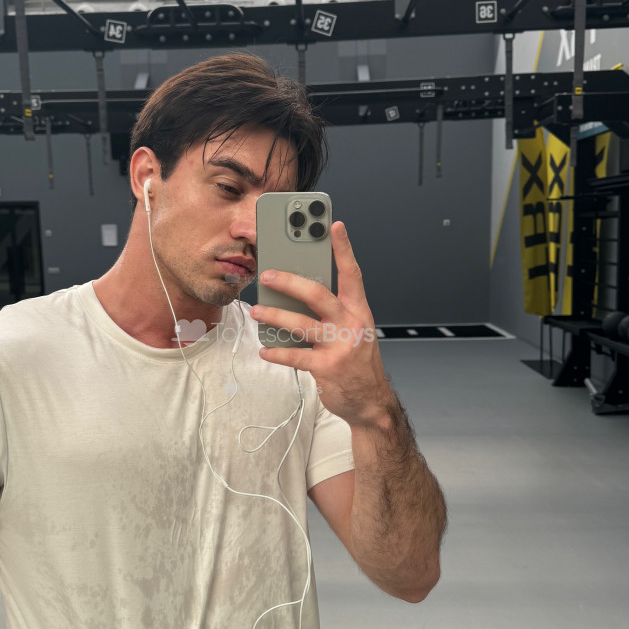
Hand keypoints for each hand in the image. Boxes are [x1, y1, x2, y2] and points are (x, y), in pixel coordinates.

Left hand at [251, 221, 393, 426]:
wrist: (370, 402)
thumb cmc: (357, 363)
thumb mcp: (353, 332)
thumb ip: (333, 313)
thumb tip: (298, 295)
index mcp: (358, 311)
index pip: (352, 273)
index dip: (343, 248)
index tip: (333, 225)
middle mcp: (350, 325)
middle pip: (318, 294)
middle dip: (289, 281)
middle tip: (267, 274)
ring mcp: (339, 347)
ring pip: (300, 324)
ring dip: (274, 316)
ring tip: (257, 311)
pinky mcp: (327, 368)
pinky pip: (295, 356)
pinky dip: (276, 352)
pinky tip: (264, 349)